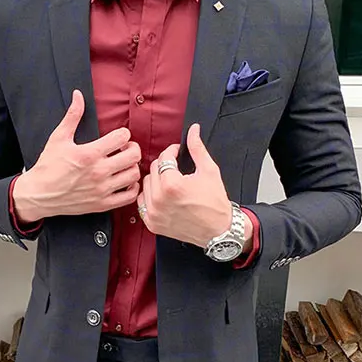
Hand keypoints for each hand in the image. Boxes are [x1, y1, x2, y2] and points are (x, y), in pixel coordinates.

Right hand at [12, 89, 141, 220]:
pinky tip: (124, 181)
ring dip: (132, 167)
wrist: (38, 195)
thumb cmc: (48, 166)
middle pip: (133, 156)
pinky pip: (129, 196)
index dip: (123, 133)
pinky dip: (131, 187)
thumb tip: (78, 95)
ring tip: (124, 164)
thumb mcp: (58, 138)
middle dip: (132, 148)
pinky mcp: (102, 204)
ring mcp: (101, 190)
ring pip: (134, 175)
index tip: (117, 136)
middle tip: (125, 149)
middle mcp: (98, 172)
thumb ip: (72, 116)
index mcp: (89, 154)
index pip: (122, 137)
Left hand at [136, 123, 251, 248]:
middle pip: (153, 169)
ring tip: (170, 181)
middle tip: (176, 167)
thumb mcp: (209, 170)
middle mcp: (159, 199)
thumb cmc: (215, 202)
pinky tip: (162, 195)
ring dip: (156, 180)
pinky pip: (142, 202)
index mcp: (172, 185)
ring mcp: (154, 213)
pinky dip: (150, 197)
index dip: (173, 151)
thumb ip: (197, 148)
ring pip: (146, 184)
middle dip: (164, 165)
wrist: (218, 231)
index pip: (164, 158)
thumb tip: (193, 130)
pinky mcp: (152, 223)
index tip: (178, 152)